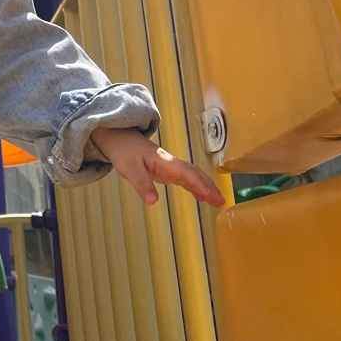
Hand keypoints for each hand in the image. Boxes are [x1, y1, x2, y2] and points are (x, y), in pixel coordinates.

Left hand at [91, 126, 224, 206]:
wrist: (119, 138)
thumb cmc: (124, 151)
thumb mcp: (129, 169)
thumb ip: (141, 184)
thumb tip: (152, 202)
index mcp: (164, 161)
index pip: (185, 172)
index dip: (197, 183)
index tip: (208, 195)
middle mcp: (171, 163)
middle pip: (194, 173)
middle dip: (209, 186)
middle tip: (221, 201)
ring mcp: (171, 167)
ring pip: (193, 175)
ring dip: (206, 187)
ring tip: (218, 201)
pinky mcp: (168, 171)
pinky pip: (186, 178)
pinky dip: (196, 186)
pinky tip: (202, 196)